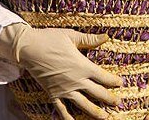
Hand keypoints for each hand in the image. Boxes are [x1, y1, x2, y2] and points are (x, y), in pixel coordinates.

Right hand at [0, 24, 121, 119]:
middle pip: (97, 93)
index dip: (113, 81)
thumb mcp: (71, 36)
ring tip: (105, 118)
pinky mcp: (53, 94)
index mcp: (82, 66)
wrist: (28, 48)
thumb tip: (107, 36)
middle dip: (109, 99)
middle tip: (118, 103)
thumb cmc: (50, 39)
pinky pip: (62, 109)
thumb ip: (90, 39)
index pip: (103, 77)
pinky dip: (68, 117)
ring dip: (95, 112)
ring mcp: (64, 89)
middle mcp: (75, 80)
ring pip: (83, 104)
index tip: (120, 83)